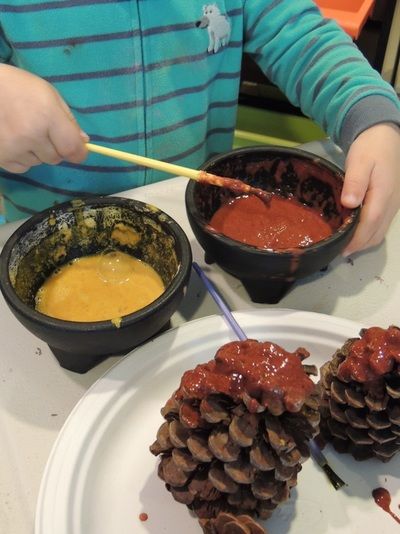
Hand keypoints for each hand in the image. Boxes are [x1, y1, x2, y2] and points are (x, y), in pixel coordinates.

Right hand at [0, 64, 87, 172]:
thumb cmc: (18, 87)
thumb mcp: (49, 94)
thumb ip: (68, 119)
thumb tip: (83, 142)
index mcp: (47, 116)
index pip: (71, 148)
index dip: (79, 153)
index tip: (79, 152)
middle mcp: (31, 135)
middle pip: (56, 158)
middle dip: (55, 149)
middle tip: (43, 132)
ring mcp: (13, 148)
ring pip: (39, 163)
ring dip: (37, 153)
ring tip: (24, 132)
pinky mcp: (0, 157)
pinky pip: (22, 168)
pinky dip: (22, 159)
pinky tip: (15, 142)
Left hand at [341, 123, 399, 255]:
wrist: (386, 137)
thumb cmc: (370, 148)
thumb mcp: (359, 161)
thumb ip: (355, 182)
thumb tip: (349, 203)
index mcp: (383, 194)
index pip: (370, 224)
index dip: (356, 239)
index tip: (340, 249)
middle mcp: (391, 204)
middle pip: (376, 233)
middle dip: (358, 245)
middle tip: (337, 251)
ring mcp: (393, 205)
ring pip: (380, 232)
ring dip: (364, 242)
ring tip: (344, 246)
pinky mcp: (390, 204)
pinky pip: (381, 226)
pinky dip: (368, 234)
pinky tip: (354, 234)